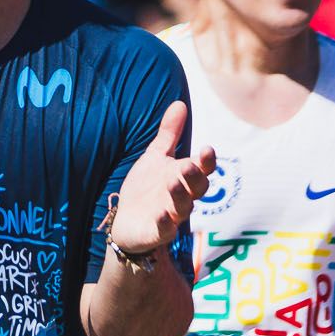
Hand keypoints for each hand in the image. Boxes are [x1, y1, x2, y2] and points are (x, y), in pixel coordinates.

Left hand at [110, 99, 214, 259]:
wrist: (127, 221)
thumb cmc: (147, 188)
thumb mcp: (155, 158)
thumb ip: (169, 134)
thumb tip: (179, 102)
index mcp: (183, 177)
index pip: (202, 169)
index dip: (206, 161)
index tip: (207, 148)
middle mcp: (182, 196)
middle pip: (197, 189)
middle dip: (195, 177)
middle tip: (189, 165)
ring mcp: (171, 216)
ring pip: (183, 208)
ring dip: (180, 196)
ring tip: (173, 183)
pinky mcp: (157, 232)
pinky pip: (165, 230)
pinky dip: (165, 224)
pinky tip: (162, 217)